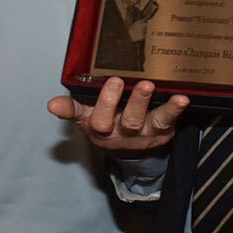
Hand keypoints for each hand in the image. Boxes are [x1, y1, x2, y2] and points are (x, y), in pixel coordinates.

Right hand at [48, 77, 187, 154]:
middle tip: (120, 81)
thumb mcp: (86, 118)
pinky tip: (181, 98)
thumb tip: (51, 104)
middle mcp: (122, 134)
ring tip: (148, 86)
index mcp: (101, 129)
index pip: (97, 118)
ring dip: (145, 103)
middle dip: (121, 101)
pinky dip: (174, 109)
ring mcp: (144, 134)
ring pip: (144, 121)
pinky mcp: (162, 131)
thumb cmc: (107, 124)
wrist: (131, 151)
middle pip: (124, 121)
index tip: (109, 81)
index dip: (103, 102)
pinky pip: (168, 120)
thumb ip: (71, 109)